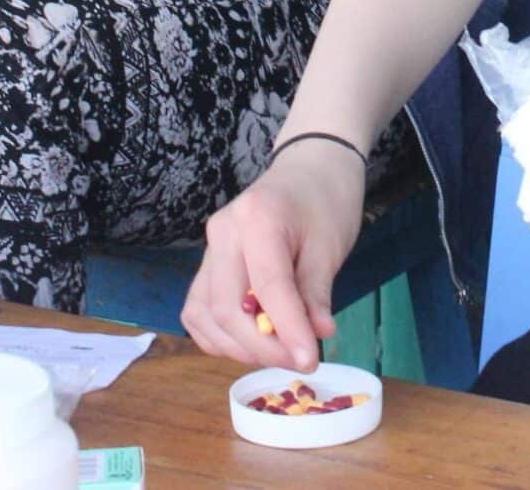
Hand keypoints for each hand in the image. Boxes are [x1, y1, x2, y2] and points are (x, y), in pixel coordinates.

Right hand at [183, 140, 368, 372]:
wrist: (309, 169)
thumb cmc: (325, 202)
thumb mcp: (330, 245)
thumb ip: (316, 293)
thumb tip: (316, 337)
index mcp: (257, 218)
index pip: (268, 287)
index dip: (288, 331)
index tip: (311, 360)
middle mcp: (222, 232)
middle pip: (226, 307)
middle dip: (261, 347)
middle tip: (299, 361)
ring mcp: (209, 247)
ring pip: (204, 314)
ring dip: (237, 346)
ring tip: (278, 352)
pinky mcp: (207, 263)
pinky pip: (199, 310)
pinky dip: (219, 336)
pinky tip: (251, 342)